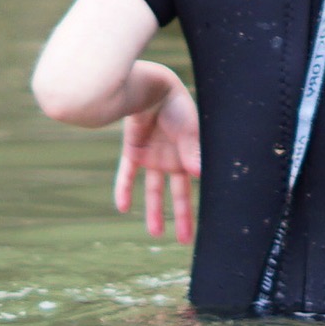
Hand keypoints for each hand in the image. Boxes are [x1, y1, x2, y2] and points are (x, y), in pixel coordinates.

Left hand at [114, 74, 199, 242]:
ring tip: (154, 233)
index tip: (203, 226)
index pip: (196, 186)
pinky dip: (124, 190)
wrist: (151, 86)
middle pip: (178, 193)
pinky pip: (127, 175)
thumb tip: (199, 173)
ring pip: (154, 189)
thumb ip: (192, 151)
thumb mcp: (188, 129)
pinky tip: (121, 207)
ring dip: (153, 210)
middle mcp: (174, 158)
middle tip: (184, 240)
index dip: (198, 206)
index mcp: (191, 154)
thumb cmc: (175, 104)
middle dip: (181, 216)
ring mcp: (154, 156)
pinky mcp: (134, 151)